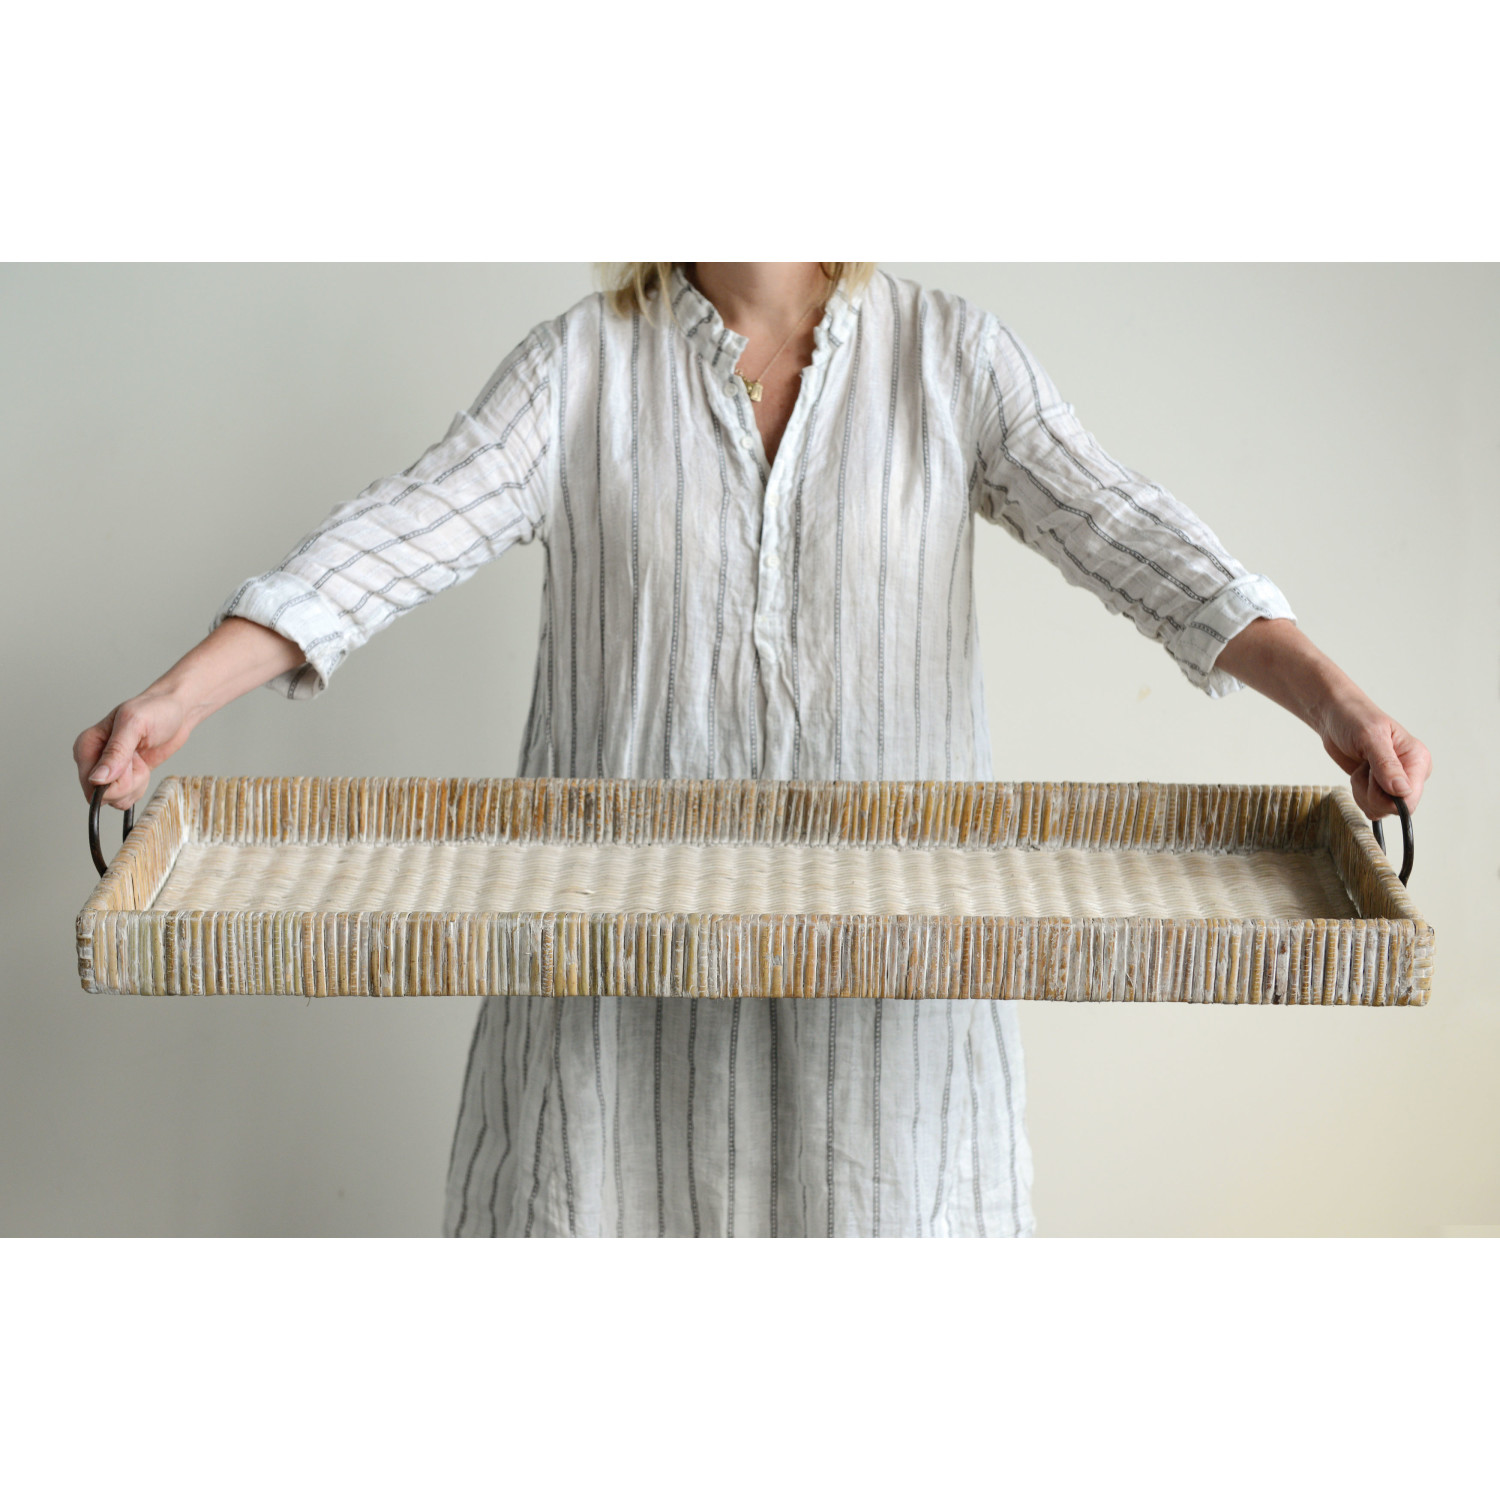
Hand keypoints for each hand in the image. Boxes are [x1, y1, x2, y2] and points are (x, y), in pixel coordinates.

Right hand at [73, 690, 193, 810]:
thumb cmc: (156, 710)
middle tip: (138, 759)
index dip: (115, 780)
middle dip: (128, 782)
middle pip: (103, 794)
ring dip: (136, 784)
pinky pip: (126, 797)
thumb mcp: (135, 724)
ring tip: (141, 759)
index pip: (90, 782)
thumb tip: (97, 778)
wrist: (177, 712)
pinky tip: (143, 767)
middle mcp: (93, 760)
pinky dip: (140, 787)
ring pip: (115, 799)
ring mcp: (107, 770)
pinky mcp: (123, 777)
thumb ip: (116, 752)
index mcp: (87, 745)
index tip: (130, 763)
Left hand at [1316, 690, 1430, 820]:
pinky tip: (1359, 773)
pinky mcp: (1380, 788)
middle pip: (1394, 808)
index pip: (1410, 798)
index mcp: (1418, 759)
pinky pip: (1370, 806)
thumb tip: (1402, 791)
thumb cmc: (1354, 719)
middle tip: (1364, 768)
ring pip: (1380, 809)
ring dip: (1362, 791)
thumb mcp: (1370, 737)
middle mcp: (1411, 774)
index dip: (1387, 797)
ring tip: (1362, 766)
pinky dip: (1358, 793)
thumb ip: (1386, 764)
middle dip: (1371, 793)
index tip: (1372, 776)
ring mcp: (1395, 783)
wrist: (1334, 716)